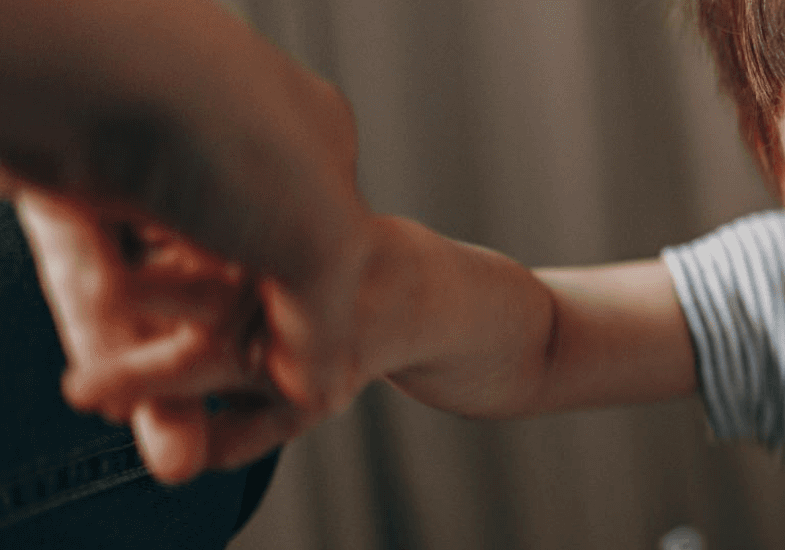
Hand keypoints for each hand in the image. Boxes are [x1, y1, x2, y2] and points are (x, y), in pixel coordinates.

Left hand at [0, 0, 383, 482]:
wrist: (79, 72)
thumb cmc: (225, 135)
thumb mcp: (323, 241)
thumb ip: (326, 319)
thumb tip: (319, 384)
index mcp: (305, 140)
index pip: (316, 251)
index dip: (304, 331)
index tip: (300, 392)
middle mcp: (225, 149)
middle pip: (226, 286)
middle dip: (219, 375)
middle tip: (216, 446)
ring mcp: (140, 167)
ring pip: (150, 294)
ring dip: (157, 381)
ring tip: (173, 453)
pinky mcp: (65, 190)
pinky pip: (88, 283)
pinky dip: (106, 346)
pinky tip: (120, 403)